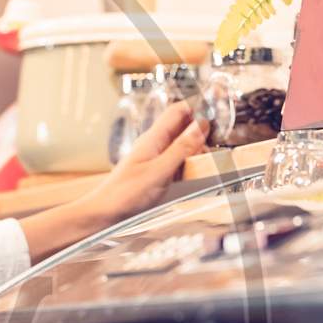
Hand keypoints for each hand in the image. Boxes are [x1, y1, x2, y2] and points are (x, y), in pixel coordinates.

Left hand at [18, 101, 208, 263]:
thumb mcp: (160, 170)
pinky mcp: (156, 173)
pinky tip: (196, 171)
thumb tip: (202, 124)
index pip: (179, 110)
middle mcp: (154, 144)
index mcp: (154, 138)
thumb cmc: (125, 194)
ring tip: (210, 158)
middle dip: (202, 130)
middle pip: (184, 127)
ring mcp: (155, 158)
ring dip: (197, 148)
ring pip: (182, 145)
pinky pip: (178, 161)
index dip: (199, 108)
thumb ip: (182, 148)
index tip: (218, 113)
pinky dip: (190, 163)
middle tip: (218, 142)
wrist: (103, 214)